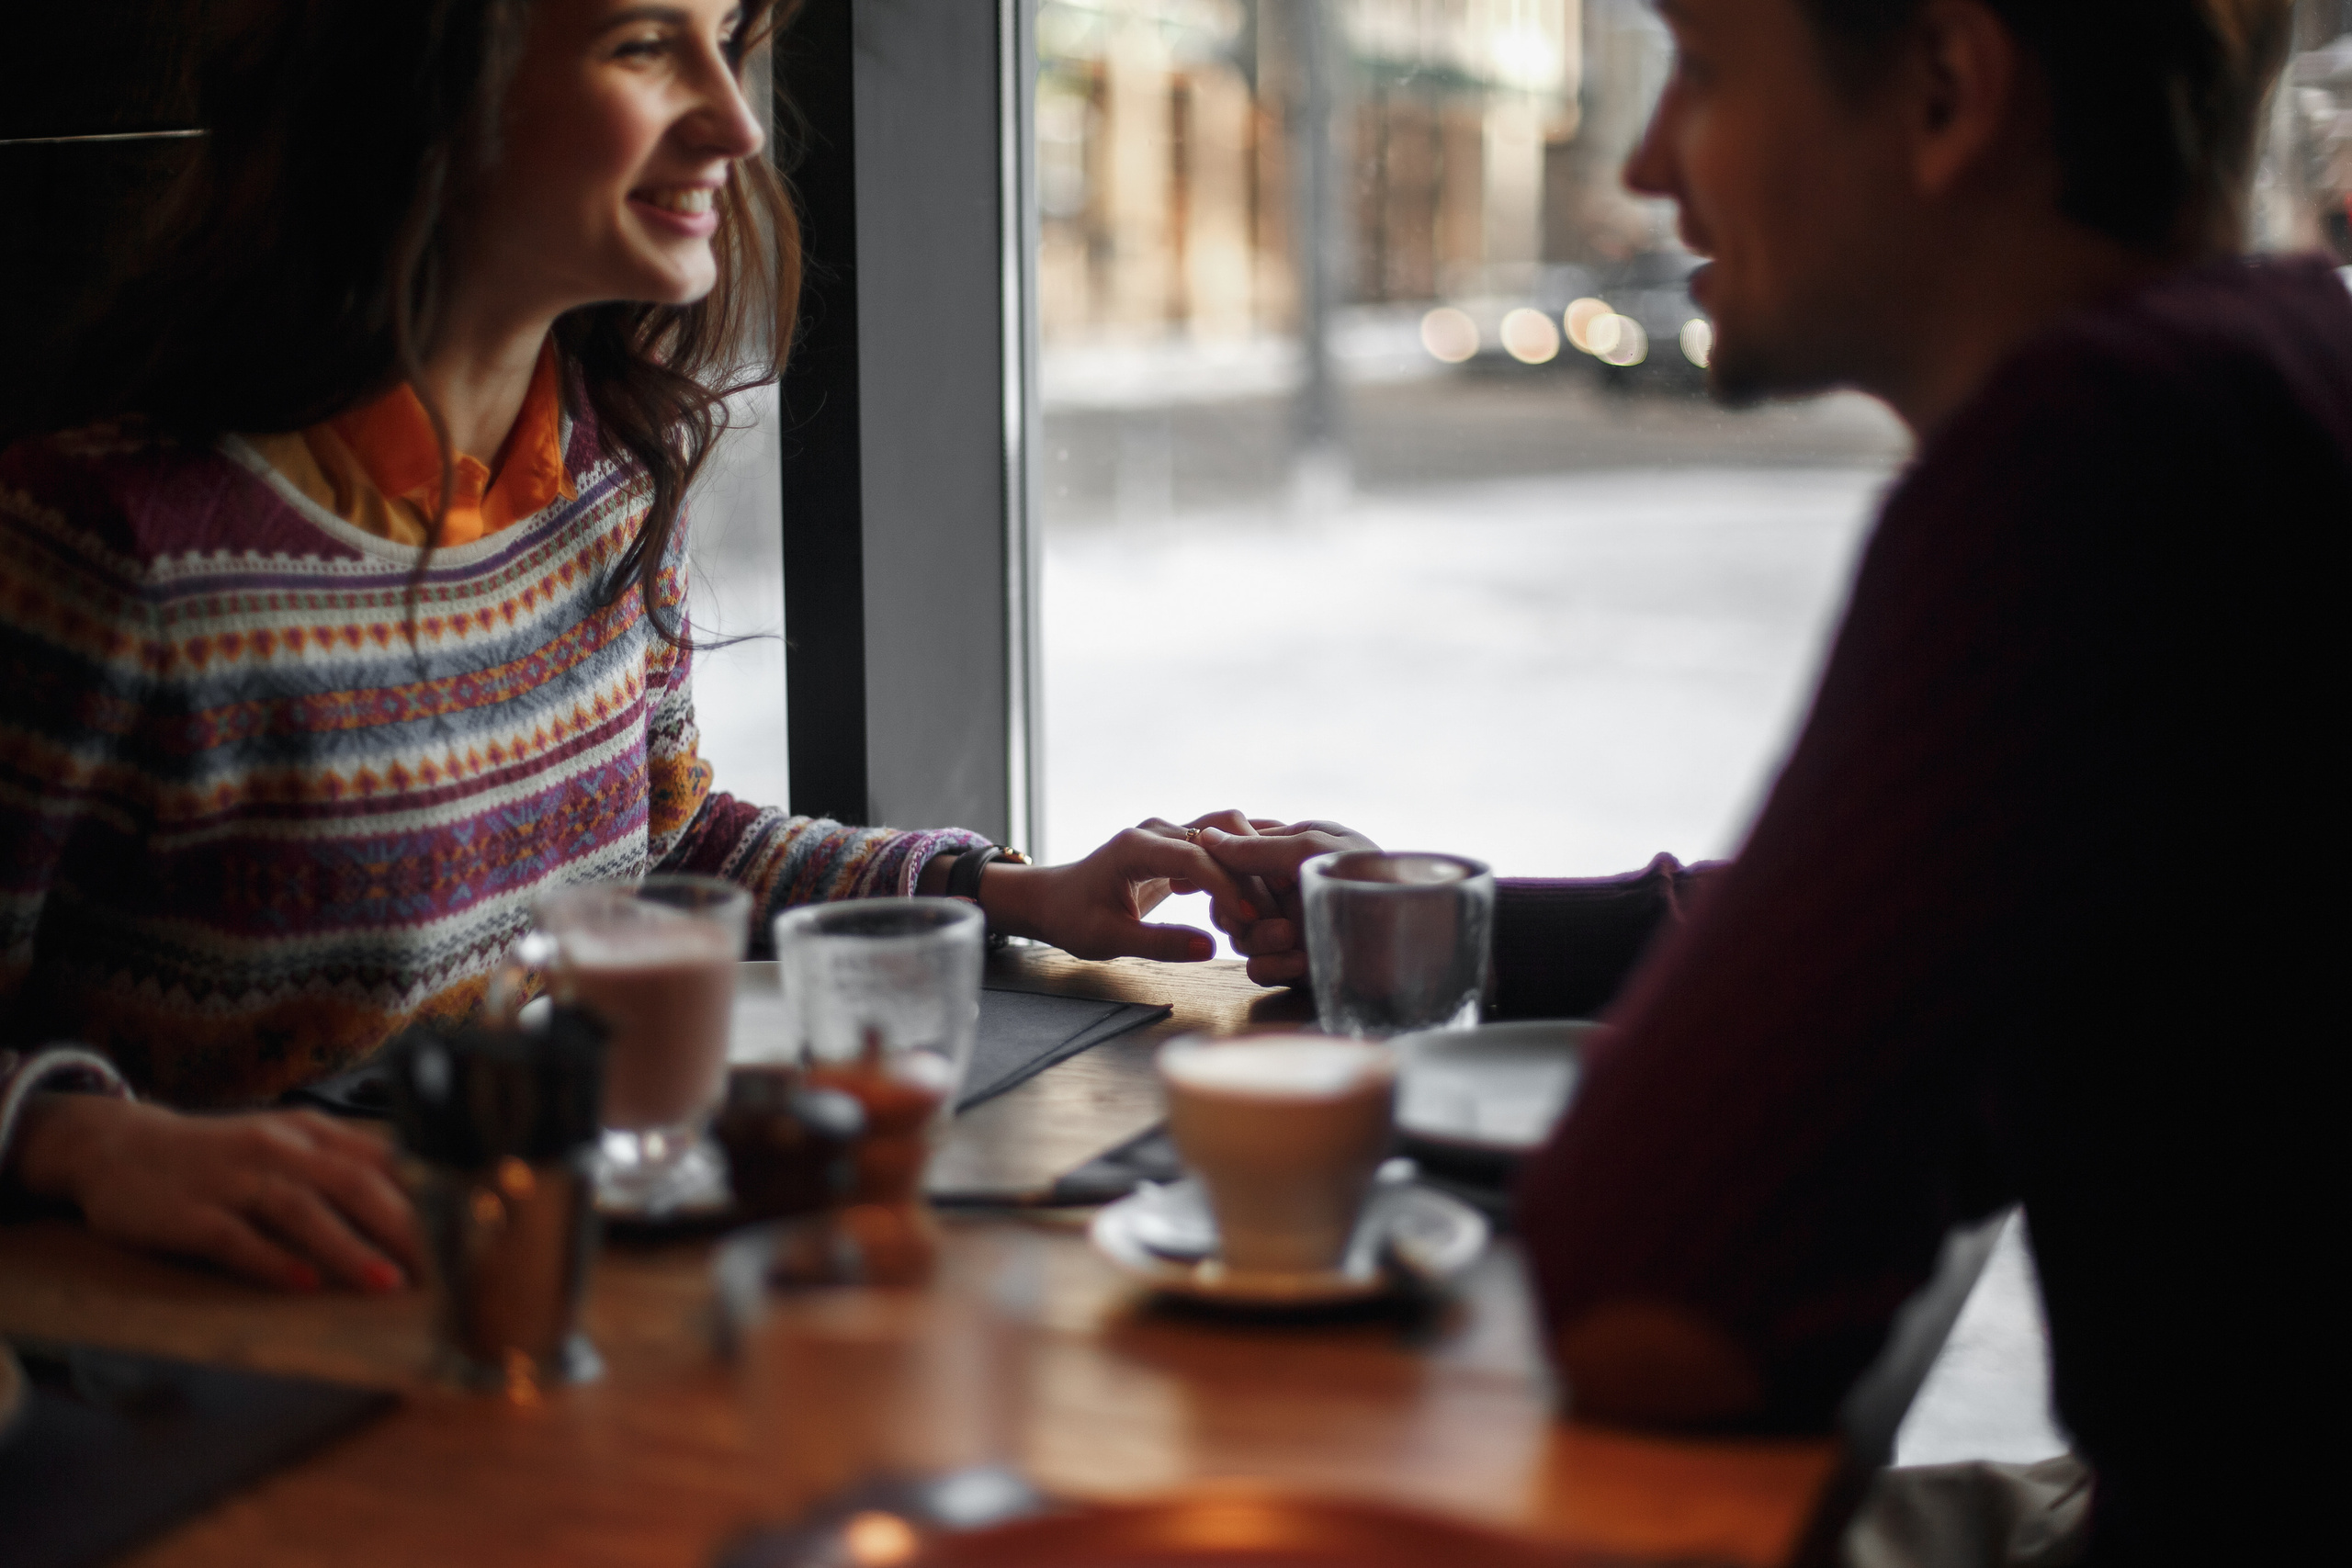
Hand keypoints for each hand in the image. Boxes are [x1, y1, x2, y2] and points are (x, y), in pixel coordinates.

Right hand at [9, 1095, 422, 1292]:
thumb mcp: (287, 1145)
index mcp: (311, 1133)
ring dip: (348, 1248)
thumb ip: (345, 1165)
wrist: (117, 1146)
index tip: (467, 1228)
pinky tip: (302, 1285)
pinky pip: (235, 1238)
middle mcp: (279, 1149)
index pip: (383, 1160)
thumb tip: (421, 1196)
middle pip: (353, 1183)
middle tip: (444, 1266)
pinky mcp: (189, 1214)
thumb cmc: (223, 1155)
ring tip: (387, 1283)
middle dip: (403, 1226)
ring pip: (301, 1210)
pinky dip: (271, 1261)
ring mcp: (233, 1180)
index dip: (428, 1194)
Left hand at [976, 817, 1264, 962]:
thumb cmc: (1074, 919)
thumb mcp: (1109, 939)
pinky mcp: (1179, 845)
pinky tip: (1255, 898)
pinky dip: (1242, 866)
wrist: (1053, 900)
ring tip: (1271, 903)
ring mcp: (1170, 833)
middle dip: (1250, 871)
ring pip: (1228, 832)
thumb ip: (1160, 942)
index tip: (1251, 918)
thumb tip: (1211, 947)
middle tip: (1273, 912)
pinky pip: (1221, 846)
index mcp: (1136, 847)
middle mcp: (1157, 831)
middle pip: (1221, 834)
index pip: (1196, 857)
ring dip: (1252, 863)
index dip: (1228, 887)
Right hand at [1191, 819, 1380, 985]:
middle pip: (1230, 899)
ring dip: (1259, 939)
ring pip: (1239, 935)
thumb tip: (1207, 836)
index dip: (1221, 869)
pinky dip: (1271, 966)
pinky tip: (1299, 963)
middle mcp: (1291, 889)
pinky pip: (1258, 968)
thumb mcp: (1313, 851)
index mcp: (1296, 850)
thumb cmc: (1376, 882)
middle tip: (1252, 915)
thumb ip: (1258, 848)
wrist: (1423, 944)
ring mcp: (1294, 928)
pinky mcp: (1299, 966)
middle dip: (1238, 909)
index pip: (1237, 856)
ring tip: (1290, 939)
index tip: (1208, 880)